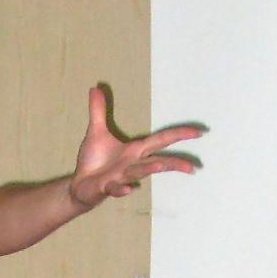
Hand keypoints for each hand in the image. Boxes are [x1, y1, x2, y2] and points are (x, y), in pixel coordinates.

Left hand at [68, 86, 204, 209]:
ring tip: (161, 165)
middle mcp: (132, 164)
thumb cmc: (93, 161)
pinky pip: (115, 188)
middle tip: (192, 166)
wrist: (78, 185)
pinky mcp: (106, 187)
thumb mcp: (96, 132)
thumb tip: (95, 88)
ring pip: (139, 172)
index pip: (161, 140)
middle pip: (158, 160)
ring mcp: (120, 176)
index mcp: (135, 150)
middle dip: (174, 162)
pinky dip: (121, 189)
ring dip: (149, 168)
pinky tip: (127, 189)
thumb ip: (98, 111)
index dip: (179, 135)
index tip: (198, 132)